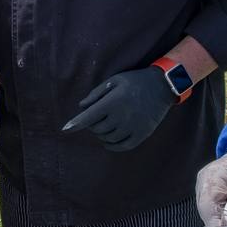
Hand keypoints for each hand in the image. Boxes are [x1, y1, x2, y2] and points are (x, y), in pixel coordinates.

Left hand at [62, 68, 176, 151]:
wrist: (162, 86)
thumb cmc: (134, 81)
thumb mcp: (114, 80)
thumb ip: (96, 94)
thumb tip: (81, 107)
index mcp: (113, 102)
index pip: (89, 117)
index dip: (75, 124)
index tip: (64, 129)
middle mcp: (122, 116)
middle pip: (97, 129)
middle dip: (92, 125)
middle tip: (96, 117)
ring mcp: (132, 127)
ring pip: (108, 138)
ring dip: (101, 134)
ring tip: (104, 125)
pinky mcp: (141, 134)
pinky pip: (122, 146)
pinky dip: (112, 146)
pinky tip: (108, 141)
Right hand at [194, 149, 226, 226]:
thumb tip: (226, 226)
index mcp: (211, 178)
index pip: (207, 208)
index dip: (214, 226)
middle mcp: (203, 182)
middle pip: (205, 210)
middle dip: (216, 225)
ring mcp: (204, 185)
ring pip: (207, 209)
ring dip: (218, 220)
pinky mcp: (210, 188)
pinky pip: (211, 205)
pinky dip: (219, 214)